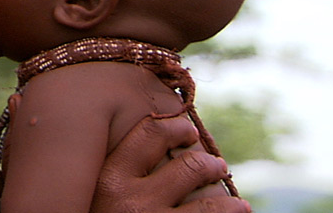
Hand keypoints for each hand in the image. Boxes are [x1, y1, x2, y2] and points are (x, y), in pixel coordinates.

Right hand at [91, 116, 250, 212]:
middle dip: (209, 164)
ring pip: (212, 207)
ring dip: (231, 205)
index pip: (148, 134)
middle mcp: (132, 202)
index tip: (186, 130)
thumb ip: (114, 179)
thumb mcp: (93, 199)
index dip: (174, 128)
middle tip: (217, 165)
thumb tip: (154, 149)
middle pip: (187, 167)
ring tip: (238, 206)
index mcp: (108, 180)